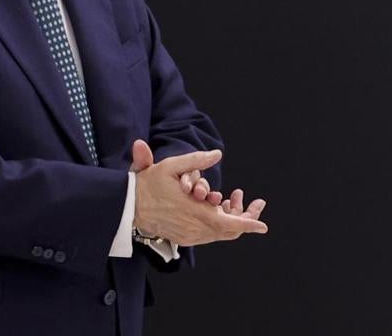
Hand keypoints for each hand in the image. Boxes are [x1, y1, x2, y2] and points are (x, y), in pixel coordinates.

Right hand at [132, 140, 268, 245]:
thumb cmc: (149, 185)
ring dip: (231, 219)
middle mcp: (195, 229)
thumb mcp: (171, 166)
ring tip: (233, 198)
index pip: (228, 224)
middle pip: (229, 230)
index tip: (263, 225)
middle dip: (245, 218)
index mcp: (196, 213)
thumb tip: (217, 153)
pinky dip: (218, 224)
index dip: (248, 224)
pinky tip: (218, 207)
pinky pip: (209, 235)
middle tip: (254, 202)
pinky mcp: (185, 239)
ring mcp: (190, 236)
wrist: (128, 207)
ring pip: (220, 233)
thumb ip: (196, 160)